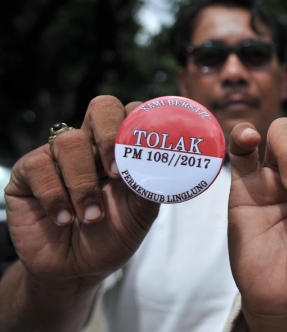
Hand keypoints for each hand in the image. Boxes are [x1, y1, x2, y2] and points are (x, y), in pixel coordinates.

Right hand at [4, 96, 159, 284]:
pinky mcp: (28, 173)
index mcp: (123, 149)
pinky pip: (39, 167)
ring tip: (91, 217)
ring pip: (70, 143)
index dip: (139, 122)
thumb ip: (151, 186)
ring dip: (83, 185)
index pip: (132, 114)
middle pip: (102, 108)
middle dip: (110, 134)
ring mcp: (59, 156)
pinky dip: (55, 197)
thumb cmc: (113, 236)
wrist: (79, 269)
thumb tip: (166, 165)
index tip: (144, 150)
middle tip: (115, 173)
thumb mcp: (140, 214)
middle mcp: (93, 146)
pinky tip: (64, 219)